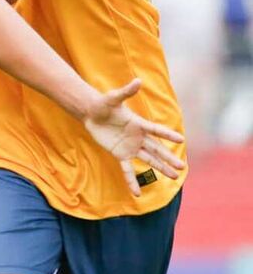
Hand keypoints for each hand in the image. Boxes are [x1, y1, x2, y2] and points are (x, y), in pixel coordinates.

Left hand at [82, 79, 185, 195]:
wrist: (91, 113)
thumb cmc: (103, 104)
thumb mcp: (113, 98)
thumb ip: (126, 91)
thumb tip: (138, 81)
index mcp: (139, 124)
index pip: (156, 130)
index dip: (167, 134)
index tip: (181, 139)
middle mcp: (138, 137)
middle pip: (156, 149)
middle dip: (169, 158)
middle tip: (182, 167)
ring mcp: (130, 147)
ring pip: (148, 159)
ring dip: (160, 168)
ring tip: (174, 177)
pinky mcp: (120, 154)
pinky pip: (127, 169)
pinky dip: (131, 180)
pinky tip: (137, 193)